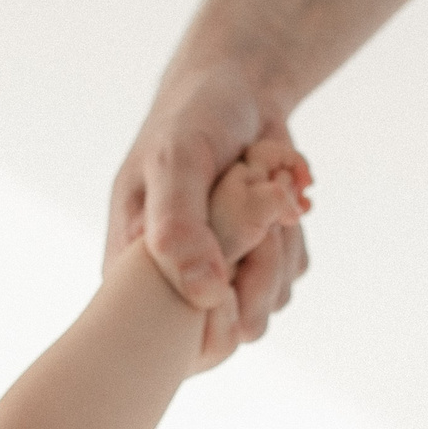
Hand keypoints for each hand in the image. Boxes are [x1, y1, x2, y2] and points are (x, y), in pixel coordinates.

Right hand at [108, 61, 310, 357]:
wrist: (234, 90)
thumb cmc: (189, 121)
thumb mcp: (175, 162)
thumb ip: (179, 226)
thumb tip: (204, 296)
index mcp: (133, 277)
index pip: (183, 337)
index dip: (217, 297)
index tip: (227, 241)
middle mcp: (176, 291)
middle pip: (241, 325)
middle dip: (256, 251)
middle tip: (238, 187)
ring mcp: (223, 283)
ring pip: (274, 297)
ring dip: (276, 229)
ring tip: (245, 180)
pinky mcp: (263, 268)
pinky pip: (294, 268)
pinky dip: (289, 221)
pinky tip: (266, 187)